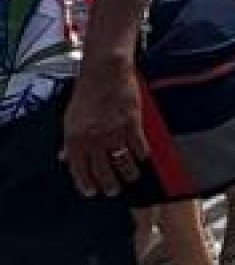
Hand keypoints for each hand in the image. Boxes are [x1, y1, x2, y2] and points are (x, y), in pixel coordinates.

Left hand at [62, 60, 149, 197]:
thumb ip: (67, 141)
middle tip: (113, 190)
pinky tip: (142, 156)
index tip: (91, 191)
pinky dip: (142, 155)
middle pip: (103, 173)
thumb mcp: (69, 119)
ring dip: (128, 175)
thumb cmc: (87, 93)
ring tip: (130, 177)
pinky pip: (140, 149)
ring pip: (124, 165)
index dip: (86, 185)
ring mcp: (114, 134)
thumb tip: (64, 157)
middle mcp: (93, 140)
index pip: (79, 171)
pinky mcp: (132, 126)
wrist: (105, 73)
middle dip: (109, 186)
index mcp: (75, 139)